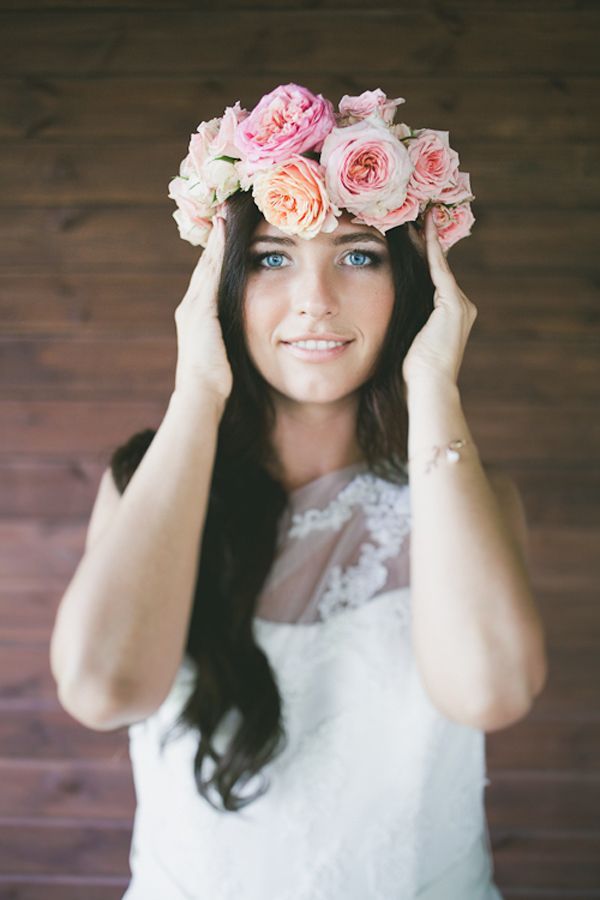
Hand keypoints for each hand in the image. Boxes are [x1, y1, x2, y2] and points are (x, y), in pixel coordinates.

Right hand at [174, 216, 232, 404]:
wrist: (200, 396)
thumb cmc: (214, 383)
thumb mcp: (222, 354)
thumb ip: (228, 337)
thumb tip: (240, 334)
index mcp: (196, 316)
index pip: (208, 278)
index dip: (216, 254)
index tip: (225, 231)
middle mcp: (190, 306)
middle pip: (204, 265)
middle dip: (214, 239)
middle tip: (223, 211)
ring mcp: (193, 307)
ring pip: (206, 264)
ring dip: (215, 239)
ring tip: (224, 214)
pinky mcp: (201, 311)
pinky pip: (210, 273)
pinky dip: (217, 252)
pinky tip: (225, 234)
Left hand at [402, 208, 477, 388]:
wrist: (428, 387)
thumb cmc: (413, 373)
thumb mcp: (408, 340)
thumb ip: (405, 320)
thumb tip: (380, 308)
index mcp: (450, 315)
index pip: (434, 278)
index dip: (423, 255)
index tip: (412, 232)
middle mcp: (460, 306)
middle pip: (438, 266)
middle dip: (425, 240)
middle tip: (415, 212)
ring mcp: (459, 305)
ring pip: (438, 264)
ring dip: (427, 239)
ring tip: (417, 213)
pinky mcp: (453, 304)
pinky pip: (438, 269)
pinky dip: (430, 249)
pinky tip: (421, 229)